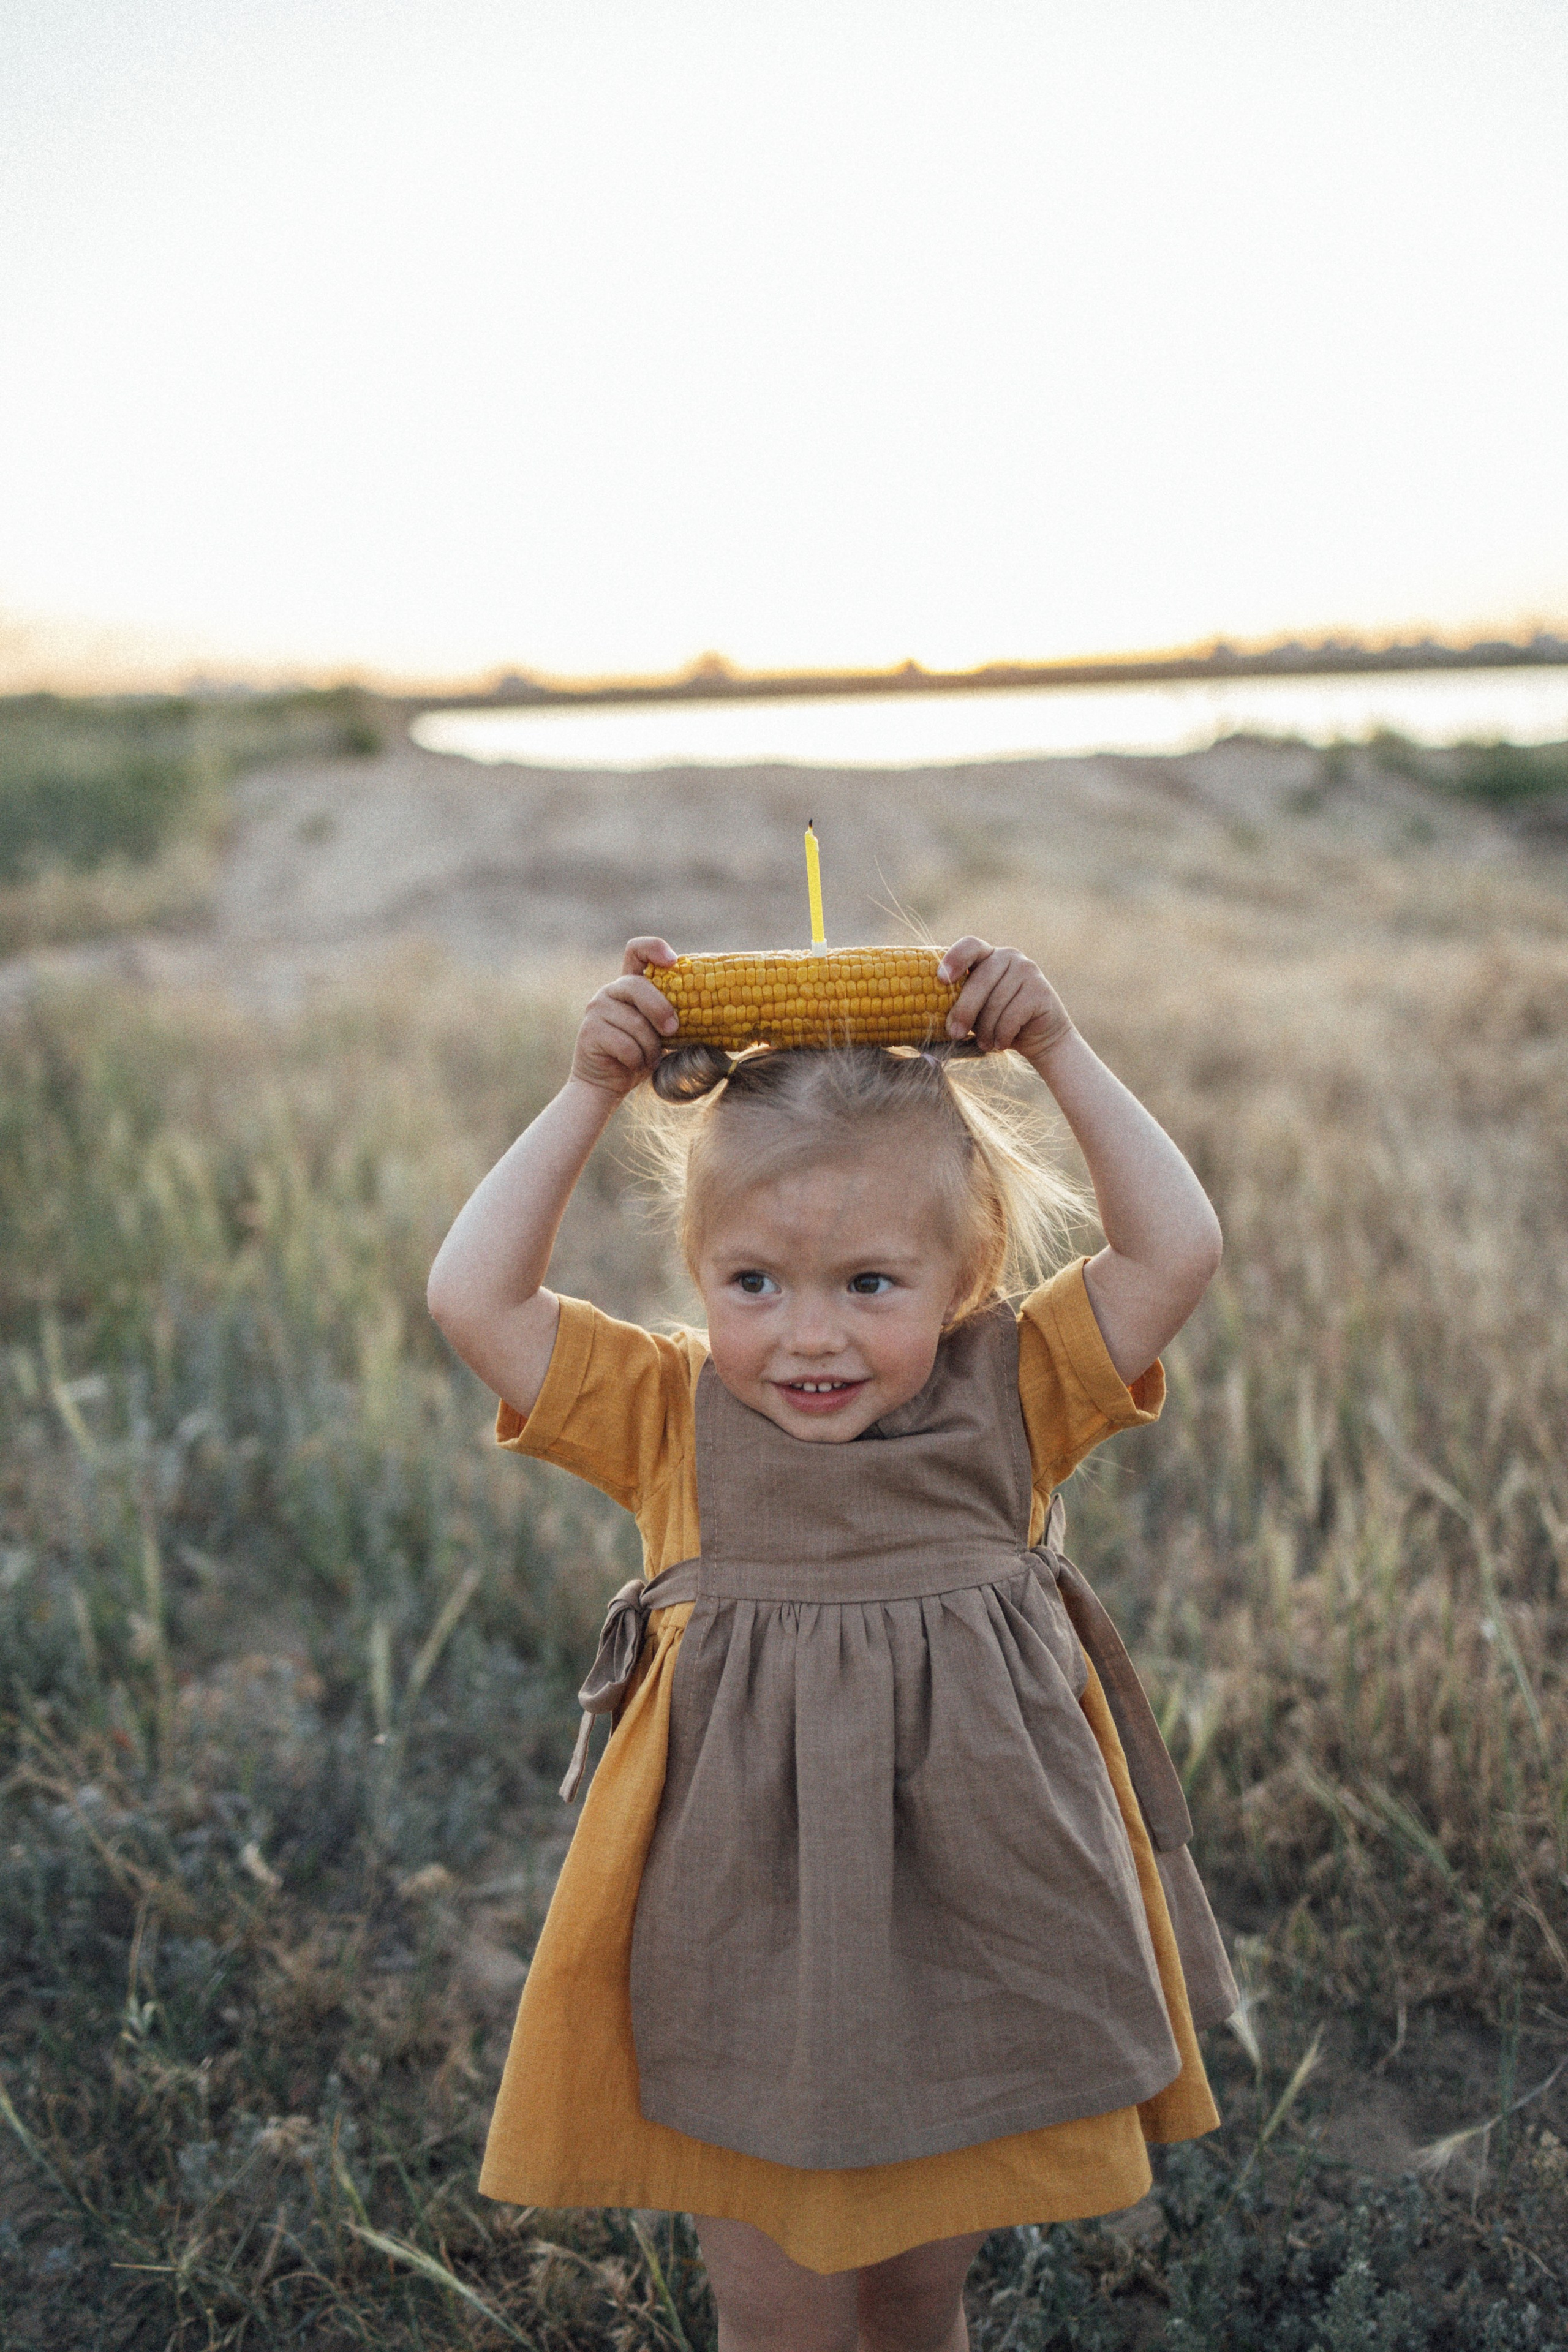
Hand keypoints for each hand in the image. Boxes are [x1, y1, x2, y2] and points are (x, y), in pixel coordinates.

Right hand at [569, 937, 680, 1098]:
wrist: (606, 1084)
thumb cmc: (640, 1056)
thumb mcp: (660, 1032)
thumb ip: (673, 1016)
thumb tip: (717, 1007)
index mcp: (630, 985)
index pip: (637, 951)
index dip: (654, 948)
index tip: (673, 961)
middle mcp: (611, 991)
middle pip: (638, 986)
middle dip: (661, 1009)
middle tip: (673, 1030)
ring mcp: (597, 1009)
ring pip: (636, 1023)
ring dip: (650, 1047)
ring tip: (648, 1057)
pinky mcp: (590, 1032)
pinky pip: (626, 1045)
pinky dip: (637, 1060)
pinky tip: (631, 1064)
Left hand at [938, 939, 1073, 1068]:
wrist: (1039, 1036)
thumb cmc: (997, 1022)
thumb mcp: (975, 1009)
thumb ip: (958, 1001)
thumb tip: (926, 1008)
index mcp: (987, 955)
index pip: (970, 945)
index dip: (954, 959)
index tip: (941, 979)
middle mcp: (1008, 956)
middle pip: (980, 980)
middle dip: (964, 1010)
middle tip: (955, 1033)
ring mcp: (1027, 970)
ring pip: (996, 1002)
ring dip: (986, 1030)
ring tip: (985, 1043)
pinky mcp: (1040, 990)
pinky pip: (1012, 1015)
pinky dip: (1002, 1035)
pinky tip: (1001, 1044)